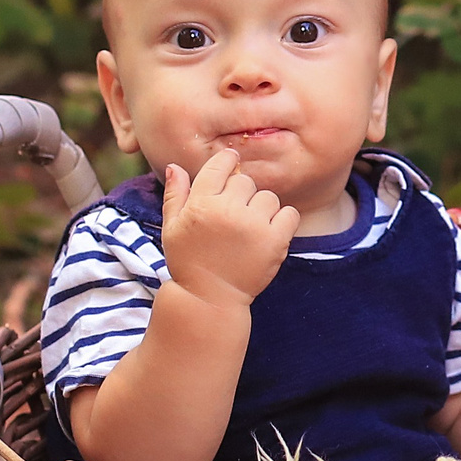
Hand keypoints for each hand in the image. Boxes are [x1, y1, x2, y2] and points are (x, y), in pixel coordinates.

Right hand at [160, 148, 297, 309]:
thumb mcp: (171, 227)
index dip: (227, 162)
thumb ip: (175, 194)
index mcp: (201, 203)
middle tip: (233, 217)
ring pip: (268, 197)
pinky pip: (289, 214)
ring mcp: (253, 226)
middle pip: (245, 181)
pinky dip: (283, 221)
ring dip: (261, 209)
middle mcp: (228, 210)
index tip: (230, 168)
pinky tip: (268, 233)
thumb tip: (176, 166)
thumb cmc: (188, 261)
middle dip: (241, 195)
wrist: (209, 298)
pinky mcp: (275, 241)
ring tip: (248, 230)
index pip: (221, 164)